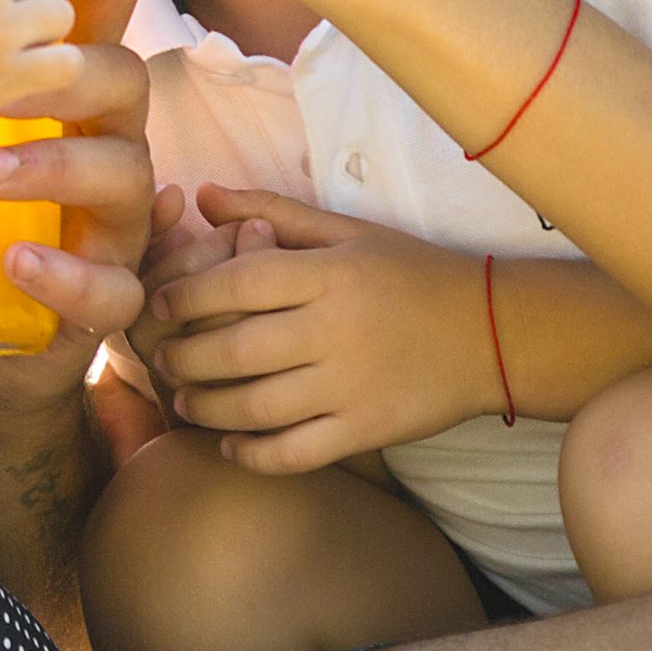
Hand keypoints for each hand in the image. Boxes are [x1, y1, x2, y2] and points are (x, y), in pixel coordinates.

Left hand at [0, 0, 156, 425]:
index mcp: (72, 89)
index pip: (103, 8)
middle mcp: (110, 141)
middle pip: (127, 81)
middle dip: (68, 74)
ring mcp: (119, 218)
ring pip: (126, 174)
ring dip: (54, 168)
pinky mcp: (109, 292)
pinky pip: (110, 282)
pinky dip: (66, 271)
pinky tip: (16, 262)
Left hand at [137, 187, 498, 471]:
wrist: (492, 332)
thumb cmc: (412, 274)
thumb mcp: (348, 232)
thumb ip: (272, 212)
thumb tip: (203, 195)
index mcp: (329, 274)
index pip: (235, 282)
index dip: (183, 295)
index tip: (159, 303)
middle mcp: (336, 329)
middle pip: (233, 349)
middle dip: (183, 358)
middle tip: (163, 359)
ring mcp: (351, 384)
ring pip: (254, 406)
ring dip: (205, 408)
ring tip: (185, 400)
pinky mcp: (367, 429)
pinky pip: (294, 452)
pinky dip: (253, 454)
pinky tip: (231, 445)